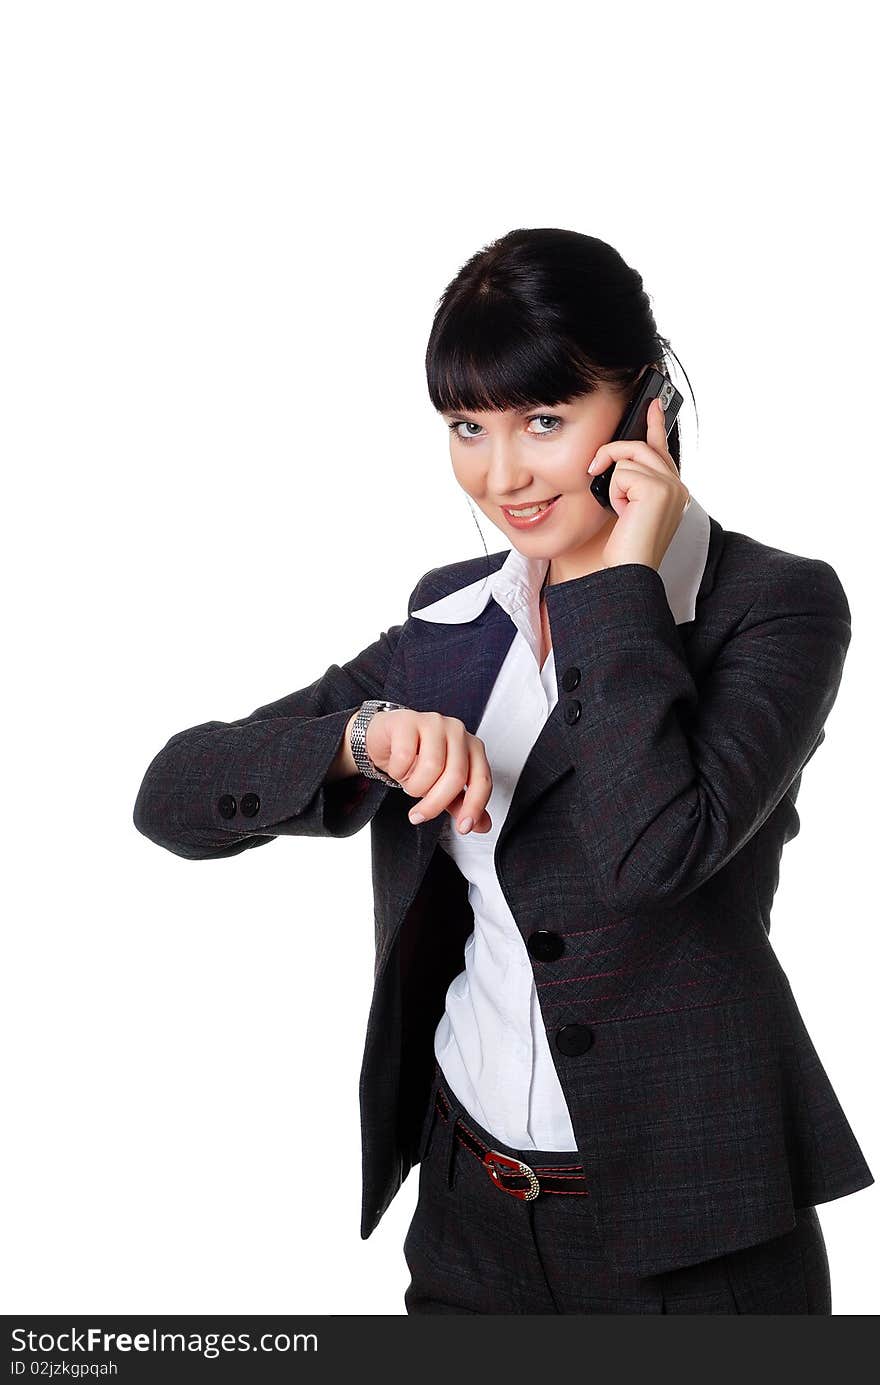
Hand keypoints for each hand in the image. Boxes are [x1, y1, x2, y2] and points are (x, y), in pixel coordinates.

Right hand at [366, 709, 492, 833]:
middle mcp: (457, 732)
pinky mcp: (408, 721)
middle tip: (419, 815)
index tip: (463, 827)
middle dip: (435, 804)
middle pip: (455, 776)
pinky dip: (397, 771)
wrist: (385, 737)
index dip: (474, 806)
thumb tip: (482, 825)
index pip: (482, 779)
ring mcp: (433, 723)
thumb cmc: (416, 758)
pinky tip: (397, 768)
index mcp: (472, 746)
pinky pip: (405, 756)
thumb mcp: (441, 784)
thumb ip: (462, 802)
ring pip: (431, 767)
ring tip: (409, 785)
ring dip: (414, 786)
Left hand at [587, 397, 689, 569]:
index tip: (653, 402)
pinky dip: (615, 493)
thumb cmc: (626, 547)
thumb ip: (631, 482)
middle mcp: (678, 486)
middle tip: (594, 469)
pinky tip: (624, 513)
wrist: (629, 571)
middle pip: (640, 446)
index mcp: (674, 490)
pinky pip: (623, 472)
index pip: (661, 448)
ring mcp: (672, 486)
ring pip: (629, 457)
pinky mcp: (659, 488)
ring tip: (621, 509)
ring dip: (614, 484)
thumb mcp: (628, 507)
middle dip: (612, 456)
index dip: (655, 423)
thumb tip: (617, 460)